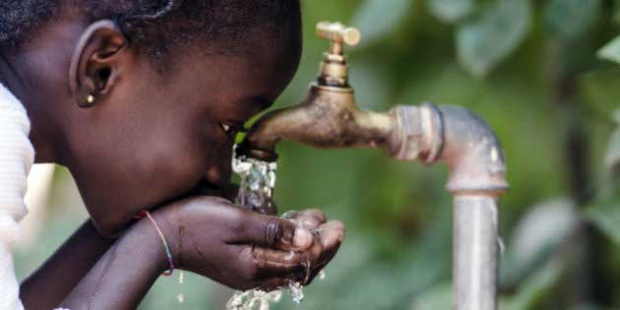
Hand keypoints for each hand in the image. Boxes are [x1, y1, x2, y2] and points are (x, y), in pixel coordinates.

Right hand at [151, 196, 343, 290]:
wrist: (159, 235)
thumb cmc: (195, 222)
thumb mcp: (237, 220)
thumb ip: (274, 230)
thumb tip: (310, 239)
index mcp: (256, 267)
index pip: (303, 261)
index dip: (324, 244)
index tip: (338, 226)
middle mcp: (255, 275)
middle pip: (300, 267)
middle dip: (322, 246)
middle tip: (336, 226)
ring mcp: (247, 272)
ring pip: (289, 264)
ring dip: (307, 244)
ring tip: (319, 222)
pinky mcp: (241, 265)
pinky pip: (275, 260)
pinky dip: (289, 246)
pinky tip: (295, 229)